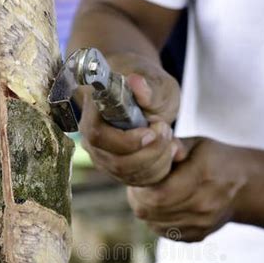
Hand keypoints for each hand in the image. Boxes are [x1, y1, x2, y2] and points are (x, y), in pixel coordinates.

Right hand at [79, 53, 184, 185]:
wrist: (146, 94)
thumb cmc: (147, 84)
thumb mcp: (155, 82)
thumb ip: (147, 86)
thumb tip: (136, 81)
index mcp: (94, 112)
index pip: (99, 136)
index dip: (127, 140)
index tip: (153, 131)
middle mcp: (92, 139)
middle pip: (116, 162)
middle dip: (149, 152)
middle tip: (167, 131)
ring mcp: (103, 157)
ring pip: (128, 175)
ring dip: (157, 161)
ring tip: (170, 138)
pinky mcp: (118, 170)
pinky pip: (138, 181)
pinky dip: (159, 169)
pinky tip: (169, 151)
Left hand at [127, 137, 249, 241]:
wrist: (246, 187)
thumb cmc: (217, 160)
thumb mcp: (198, 145)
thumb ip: (172, 146)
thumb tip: (152, 145)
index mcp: (201, 178)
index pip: (158, 194)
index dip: (140, 188)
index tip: (139, 178)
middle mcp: (202, 206)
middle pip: (152, 211)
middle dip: (138, 199)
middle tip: (138, 187)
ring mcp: (200, 225)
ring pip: (155, 224)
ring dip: (146, 210)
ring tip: (148, 195)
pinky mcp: (197, 236)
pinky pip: (165, 232)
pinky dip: (156, 221)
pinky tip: (162, 207)